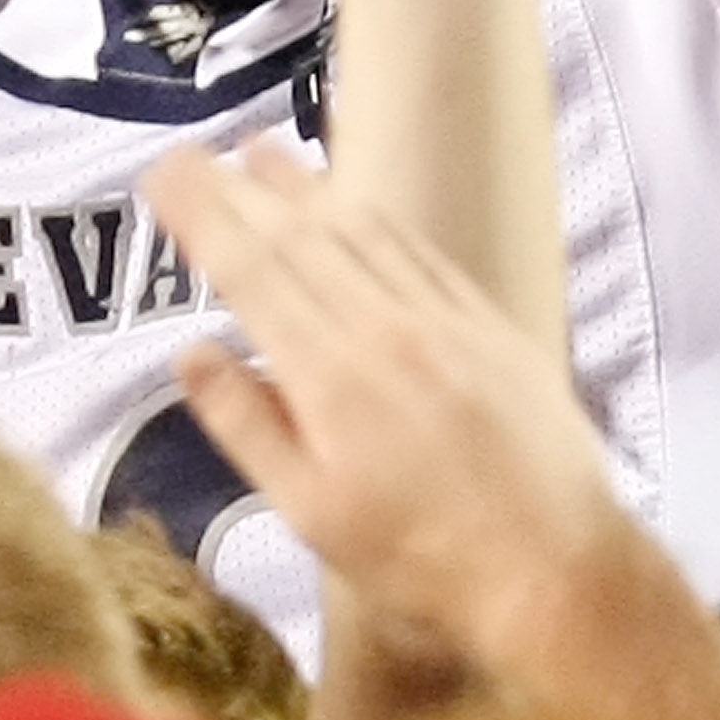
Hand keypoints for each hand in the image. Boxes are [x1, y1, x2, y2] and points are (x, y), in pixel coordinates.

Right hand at [144, 137, 719, 719]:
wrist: (557, 569)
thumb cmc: (421, 560)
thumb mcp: (312, 514)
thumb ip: (247, 426)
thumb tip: (188, 351)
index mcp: (330, 374)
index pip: (250, 272)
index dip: (202, 217)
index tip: (162, 175)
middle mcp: (383, 326)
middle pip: (297, 238)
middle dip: (236, 188)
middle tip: (191, 150)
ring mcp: (442, 318)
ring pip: (360, 231)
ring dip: (304, 185)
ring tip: (260, 149)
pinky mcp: (487, 324)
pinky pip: (419, 249)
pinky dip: (375, 215)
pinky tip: (355, 199)